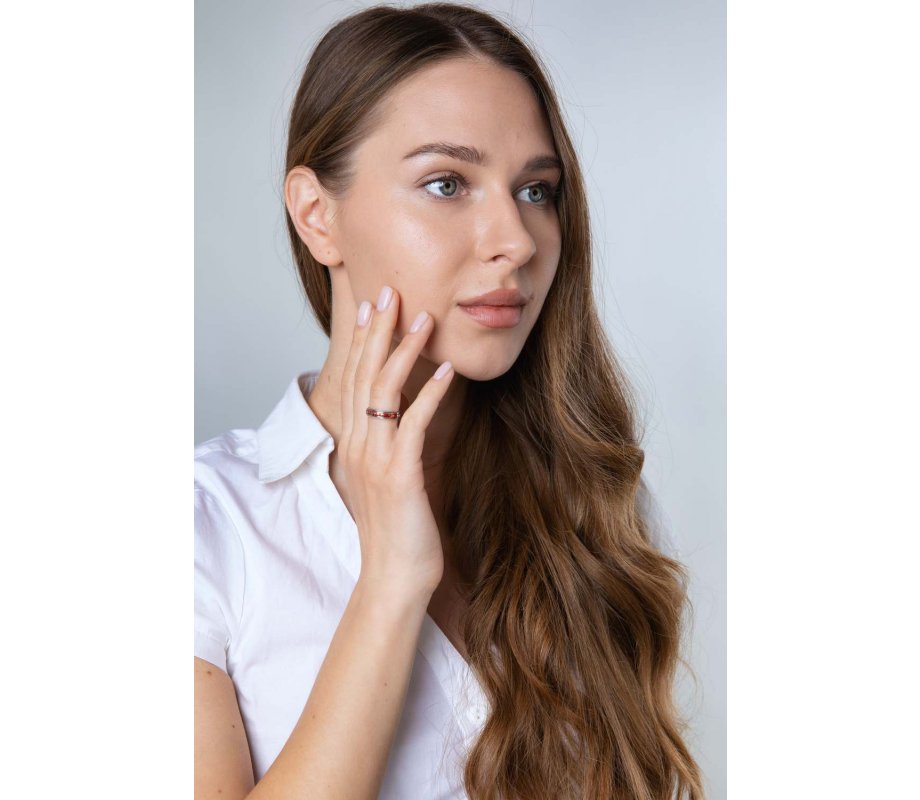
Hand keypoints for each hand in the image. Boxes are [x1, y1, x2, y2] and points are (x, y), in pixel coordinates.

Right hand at [336, 285, 453, 595]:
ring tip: (423, 317)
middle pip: (364, 375)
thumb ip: (392, 446)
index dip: (363, 342)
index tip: (372, 307)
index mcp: (353, 444)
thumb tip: (407, 418)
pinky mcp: (399, 475)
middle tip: (389, 291)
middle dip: (377, 331)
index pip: (354, 380)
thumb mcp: (388, 480)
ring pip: (384, 391)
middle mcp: (357, 446)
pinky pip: (413, 424)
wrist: (394, 578)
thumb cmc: (397, 531)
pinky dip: (430, 394)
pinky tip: (447, 371)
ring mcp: (375, 460)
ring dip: (404, 351)